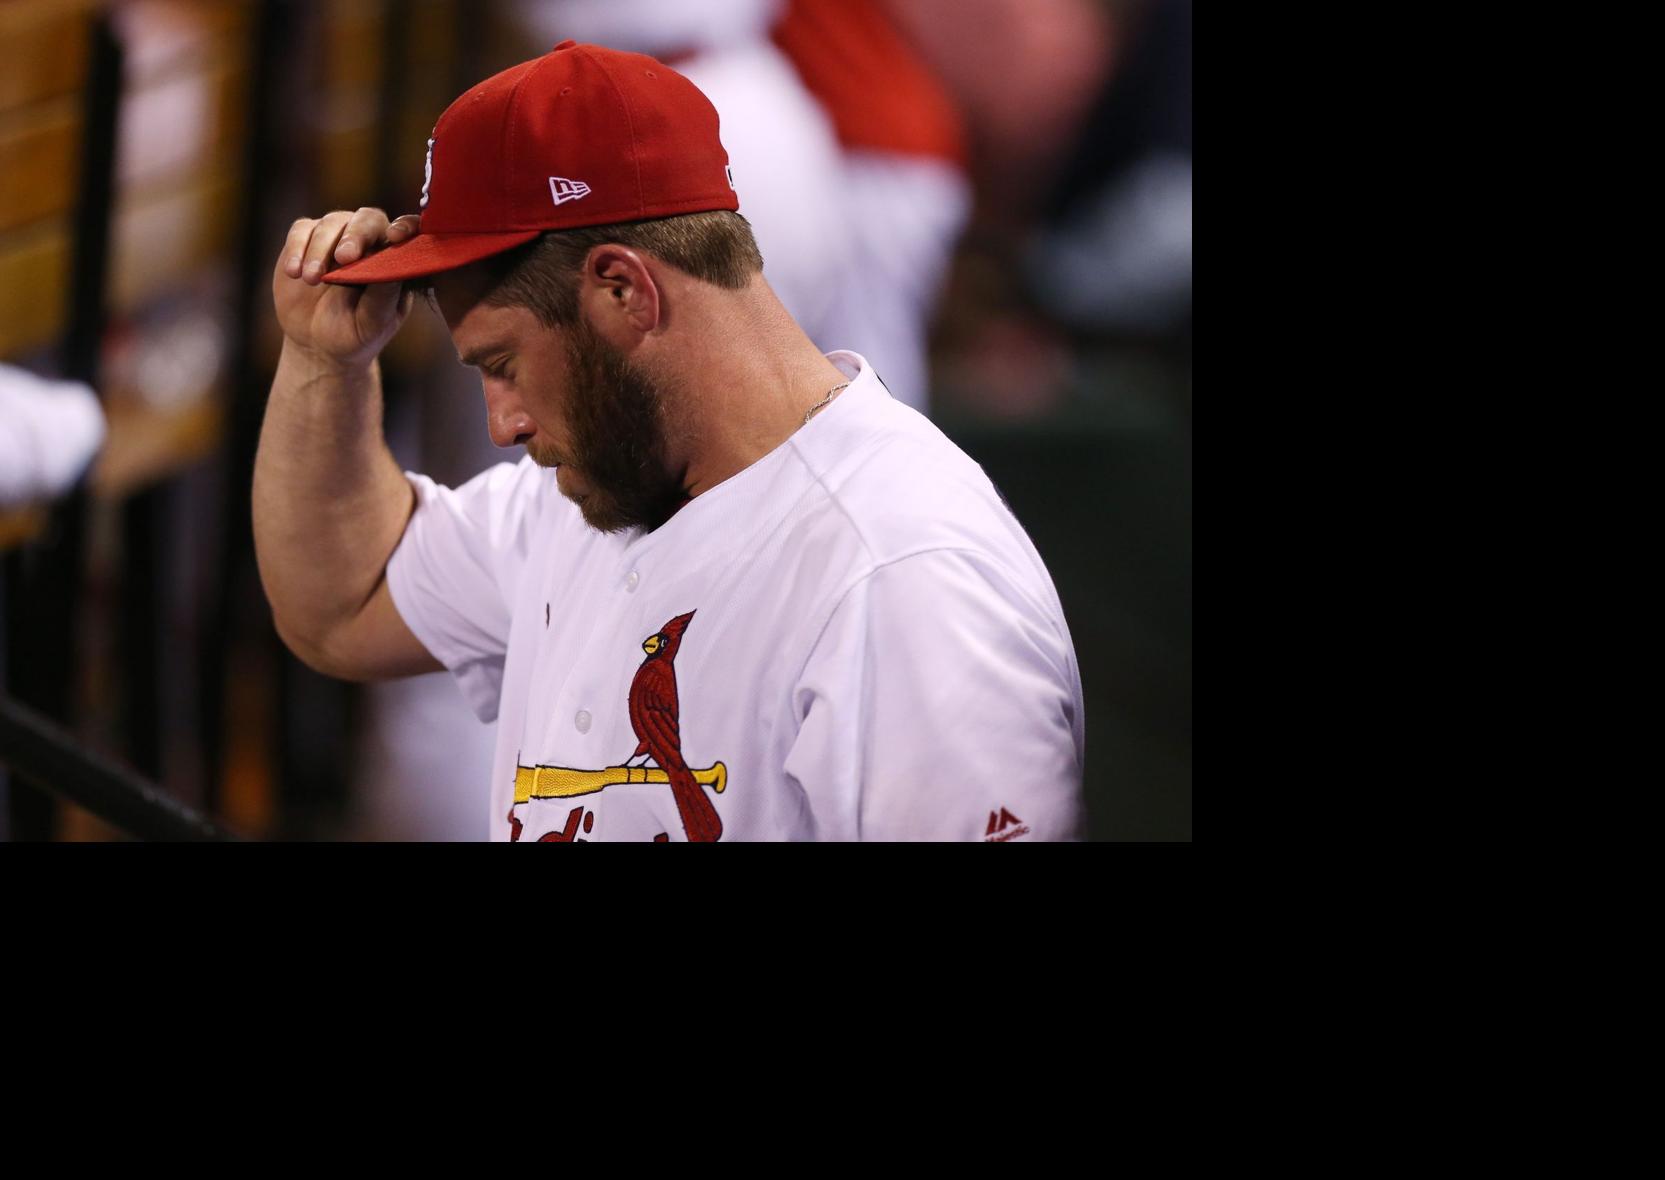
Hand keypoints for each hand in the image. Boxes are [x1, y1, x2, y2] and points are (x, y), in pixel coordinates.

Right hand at [272, 208, 420, 368]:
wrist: (317, 345)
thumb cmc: (355, 334)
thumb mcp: (373, 323)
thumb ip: (384, 295)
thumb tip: (393, 267)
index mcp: (396, 260)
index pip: (407, 231)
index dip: (404, 227)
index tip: (394, 237)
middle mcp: (370, 242)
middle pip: (368, 219)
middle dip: (356, 235)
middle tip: (344, 258)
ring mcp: (337, 237)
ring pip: (332, 222)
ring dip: (320, 249)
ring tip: (312, 279)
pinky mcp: (307, 239)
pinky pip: (302, 230)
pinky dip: (297, 248)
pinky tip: (294, 272)